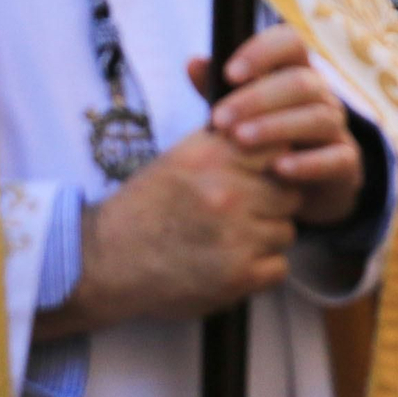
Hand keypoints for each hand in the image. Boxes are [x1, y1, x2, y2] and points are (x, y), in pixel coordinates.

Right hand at [37, 129, 303, 337]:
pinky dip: (260, 270)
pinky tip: (230, 264)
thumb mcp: (182, 157)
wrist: (107, 259)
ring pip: (285, 230)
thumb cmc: (148, 204)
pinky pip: (279, 267)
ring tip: (229, 240)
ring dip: (264, 238)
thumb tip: (271, 121)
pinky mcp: (238, 275)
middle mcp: (228, 193)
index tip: (258, 176)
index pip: (279, 150)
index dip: (273, 165)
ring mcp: (236, 236)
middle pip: (290, 193)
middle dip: (271, 204)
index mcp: (214, 157)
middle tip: (239, 214)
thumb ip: (227, 141)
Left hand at [193, 25, 363, 227]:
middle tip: (219, 120)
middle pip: (302, 82)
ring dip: (276, 127)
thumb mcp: (237, 113)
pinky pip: (336, 158)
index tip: (230, 74)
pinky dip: (307, 163)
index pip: (291, 42)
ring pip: (318, 117)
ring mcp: (337, 128)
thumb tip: (193, 63)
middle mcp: (322, 95)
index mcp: (296, 71)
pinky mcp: (347, 163)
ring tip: (240, 140)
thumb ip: (217, 89)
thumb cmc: (262, 141)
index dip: (263, 52)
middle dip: (257, 99)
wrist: (297, 189)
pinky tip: (278, 169)